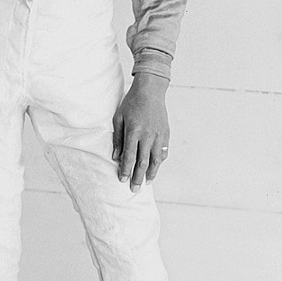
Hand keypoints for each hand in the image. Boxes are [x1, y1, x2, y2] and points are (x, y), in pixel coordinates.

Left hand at [112, 73, 169, 191]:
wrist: (150, 91)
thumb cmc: (131, 103)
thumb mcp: (119, 118)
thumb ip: (118, 138)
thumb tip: (115, 157)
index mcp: (134, 131)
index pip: (129, 156)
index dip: (125, 170)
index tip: (122, 180)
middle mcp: (147, 135)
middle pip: (143, 162)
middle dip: (137, 177)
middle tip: (134, 189)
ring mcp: (158, 135)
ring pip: (155, 160)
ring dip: (151, 174)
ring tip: (146, 183)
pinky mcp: (166, 134)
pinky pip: (163, 152)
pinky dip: (159, 162)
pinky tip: (155, 168)